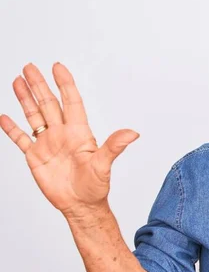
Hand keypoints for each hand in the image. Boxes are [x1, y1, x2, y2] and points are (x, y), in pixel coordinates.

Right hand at [0, 62, 138, 219]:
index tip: (57, 67)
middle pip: (48, 104)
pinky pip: (21, 139)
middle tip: (30, 66)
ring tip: (18, 80)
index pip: (71, 102)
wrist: (80, 205)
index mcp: (79, 132)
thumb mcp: (104, 165)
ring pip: (34, 116)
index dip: (65, 84)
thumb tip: (133, 133)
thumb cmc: (95, 186)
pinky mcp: (35, 157)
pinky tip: (4, 116)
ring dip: (26, 99)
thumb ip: (114, 146)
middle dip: (40, 85)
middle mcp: (62, 134)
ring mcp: (48, 144)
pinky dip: (12, 128)